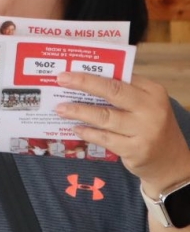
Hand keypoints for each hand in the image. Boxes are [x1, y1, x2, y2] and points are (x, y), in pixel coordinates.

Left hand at [55, 72, 189, 193]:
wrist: (171, 163)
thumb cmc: (150, 126)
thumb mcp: (144, 105)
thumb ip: (123, 92)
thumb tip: (83, 80)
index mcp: (152, 91)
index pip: (119, 76)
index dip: (93, 72)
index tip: (70, 67)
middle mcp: (151, 109)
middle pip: (112, 91)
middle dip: (83, 83)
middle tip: (60, 79)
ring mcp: (145, 131)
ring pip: (105, 117)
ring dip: (79, 111)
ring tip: (60, 108)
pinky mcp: (137, 150)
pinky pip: (105, 138)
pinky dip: (88, 132)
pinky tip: (75, 128)